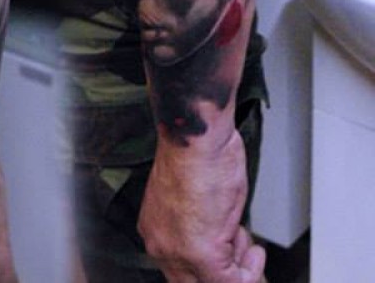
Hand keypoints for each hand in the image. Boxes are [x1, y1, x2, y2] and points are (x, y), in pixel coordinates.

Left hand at [138, 130, 264, 282]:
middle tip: (245, 262)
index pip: (181, 271)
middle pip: (192, 282)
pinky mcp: (201, 253)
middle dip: (226, 274)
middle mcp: (160, 244)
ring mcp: (178, 252)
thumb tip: (222, 246)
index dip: (214, 269)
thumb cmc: (197, 159)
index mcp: (155, 231)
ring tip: (242, 238)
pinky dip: (250, 272)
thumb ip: (201, 231)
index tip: (233, 261)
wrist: (197, 141)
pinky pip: (230, 282)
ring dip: (240, 267)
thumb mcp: (195, 203)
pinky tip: (254, 252)